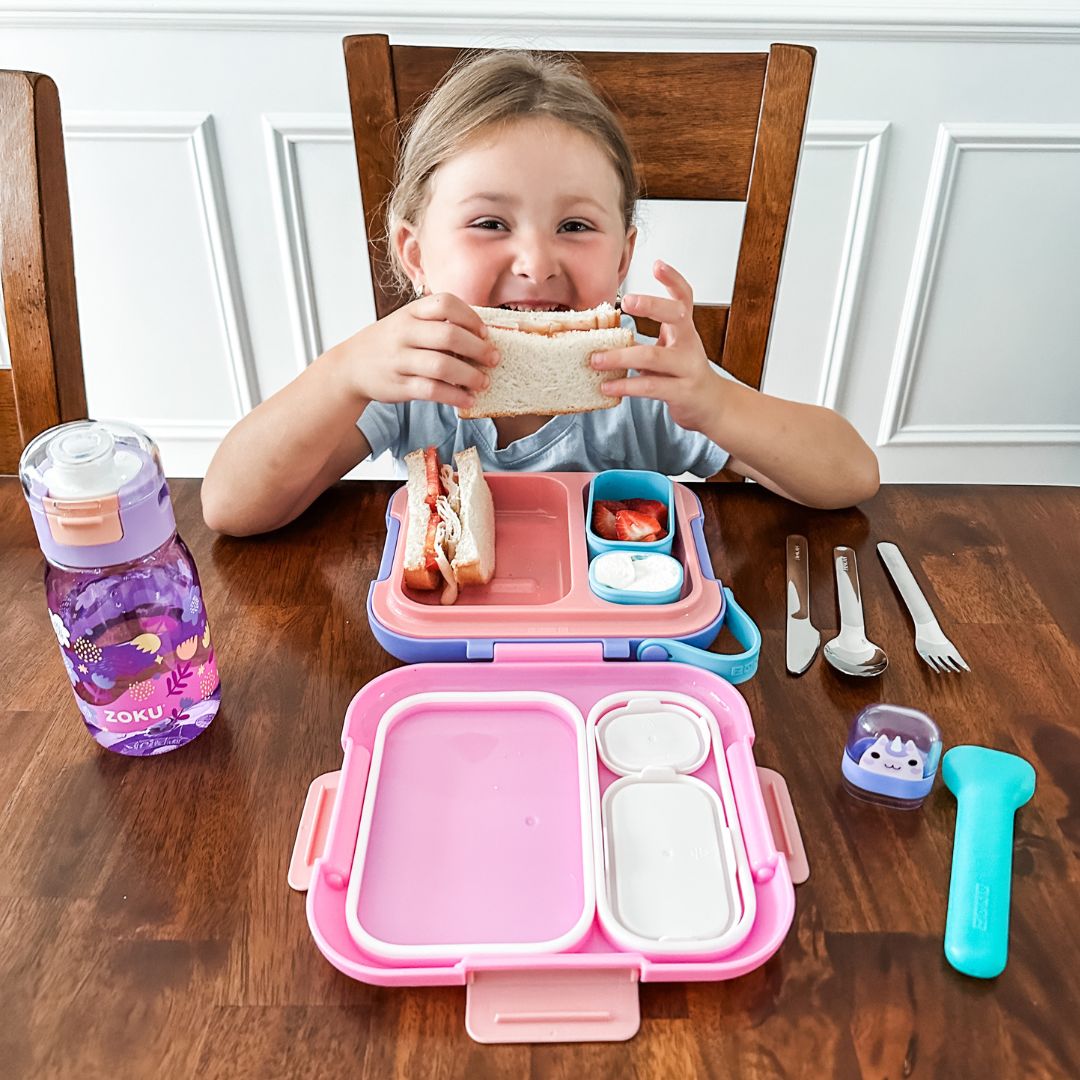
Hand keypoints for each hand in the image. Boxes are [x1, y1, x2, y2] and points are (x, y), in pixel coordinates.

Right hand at [343, 292, 499, 409]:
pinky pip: (433, 391)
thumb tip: (481, 336)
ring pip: (443, 366)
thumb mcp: (406, 323)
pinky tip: (467, 399)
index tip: (485, 332)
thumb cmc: (388, 344)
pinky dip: (455, 396)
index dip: (471, 317)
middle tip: (494, 359)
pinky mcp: (400, 385)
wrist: (350, 367)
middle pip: (449, 335)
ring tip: (484, 382)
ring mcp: (400, 360)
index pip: (445, 303)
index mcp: (410, 313)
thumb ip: (436, 324)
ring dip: (470, 376)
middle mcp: (404, 333)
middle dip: (478, 349)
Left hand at [590, 260, 726, 433]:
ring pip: (654, 356)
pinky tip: (607, 386)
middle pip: (676, 315)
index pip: (684, 297)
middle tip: (626, 301)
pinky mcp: (682, 392)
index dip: (673, 279)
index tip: (657, 264)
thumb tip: (607, 330)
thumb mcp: (671, 349)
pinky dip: (625, 386)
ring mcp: (688, 368)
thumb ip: (649, 338)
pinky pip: (650, 387)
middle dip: (652, 305)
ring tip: (595, 359)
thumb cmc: (684, 373)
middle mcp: (689, 344)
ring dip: (621, 357)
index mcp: (685, 329)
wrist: (711, 405)